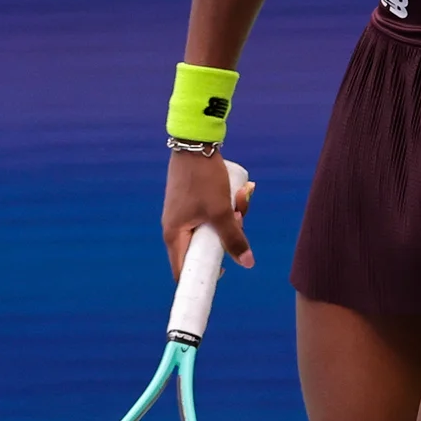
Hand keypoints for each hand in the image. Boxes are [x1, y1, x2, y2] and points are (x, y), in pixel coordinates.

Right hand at [163, 149, 253, 276]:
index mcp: (174, 235)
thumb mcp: (222, 211)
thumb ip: (233, 238)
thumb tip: (247, 263)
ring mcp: (184, 214)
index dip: (201, 277)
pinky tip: (241, 192)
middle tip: (240, 220)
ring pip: (213, 229)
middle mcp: (175, 227)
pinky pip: (213, 215)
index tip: (224, 273)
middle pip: (204, 248)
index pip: (183, 270)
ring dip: (232, 218)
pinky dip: (227, 208)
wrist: (195, 144)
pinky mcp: (193, 203)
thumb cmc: (204, 178)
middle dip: (227, 237)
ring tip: (242, 197)